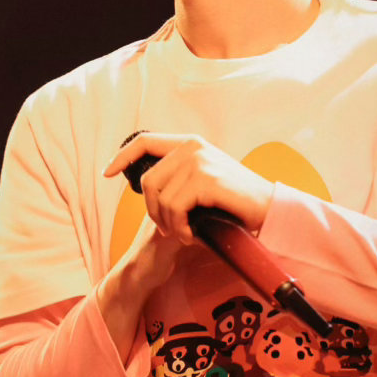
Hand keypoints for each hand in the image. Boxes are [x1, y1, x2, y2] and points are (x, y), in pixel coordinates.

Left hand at [105, 132, 273, 245]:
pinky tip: (190, 235)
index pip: (145, 141)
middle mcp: (192, 147)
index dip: (122, 156)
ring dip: (168, 224)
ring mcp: (199, 161)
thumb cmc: (234, 200)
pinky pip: (175, 208)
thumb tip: (147, 186)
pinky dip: (179, 228)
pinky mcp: (206, 179)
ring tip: (183, 233)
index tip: (107, 173)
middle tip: (167, 229)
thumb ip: (179, 175)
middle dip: (152, 211)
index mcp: (189, 143)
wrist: (268, 209)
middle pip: (148, 180)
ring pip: (160, 198)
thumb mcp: (204, 179)